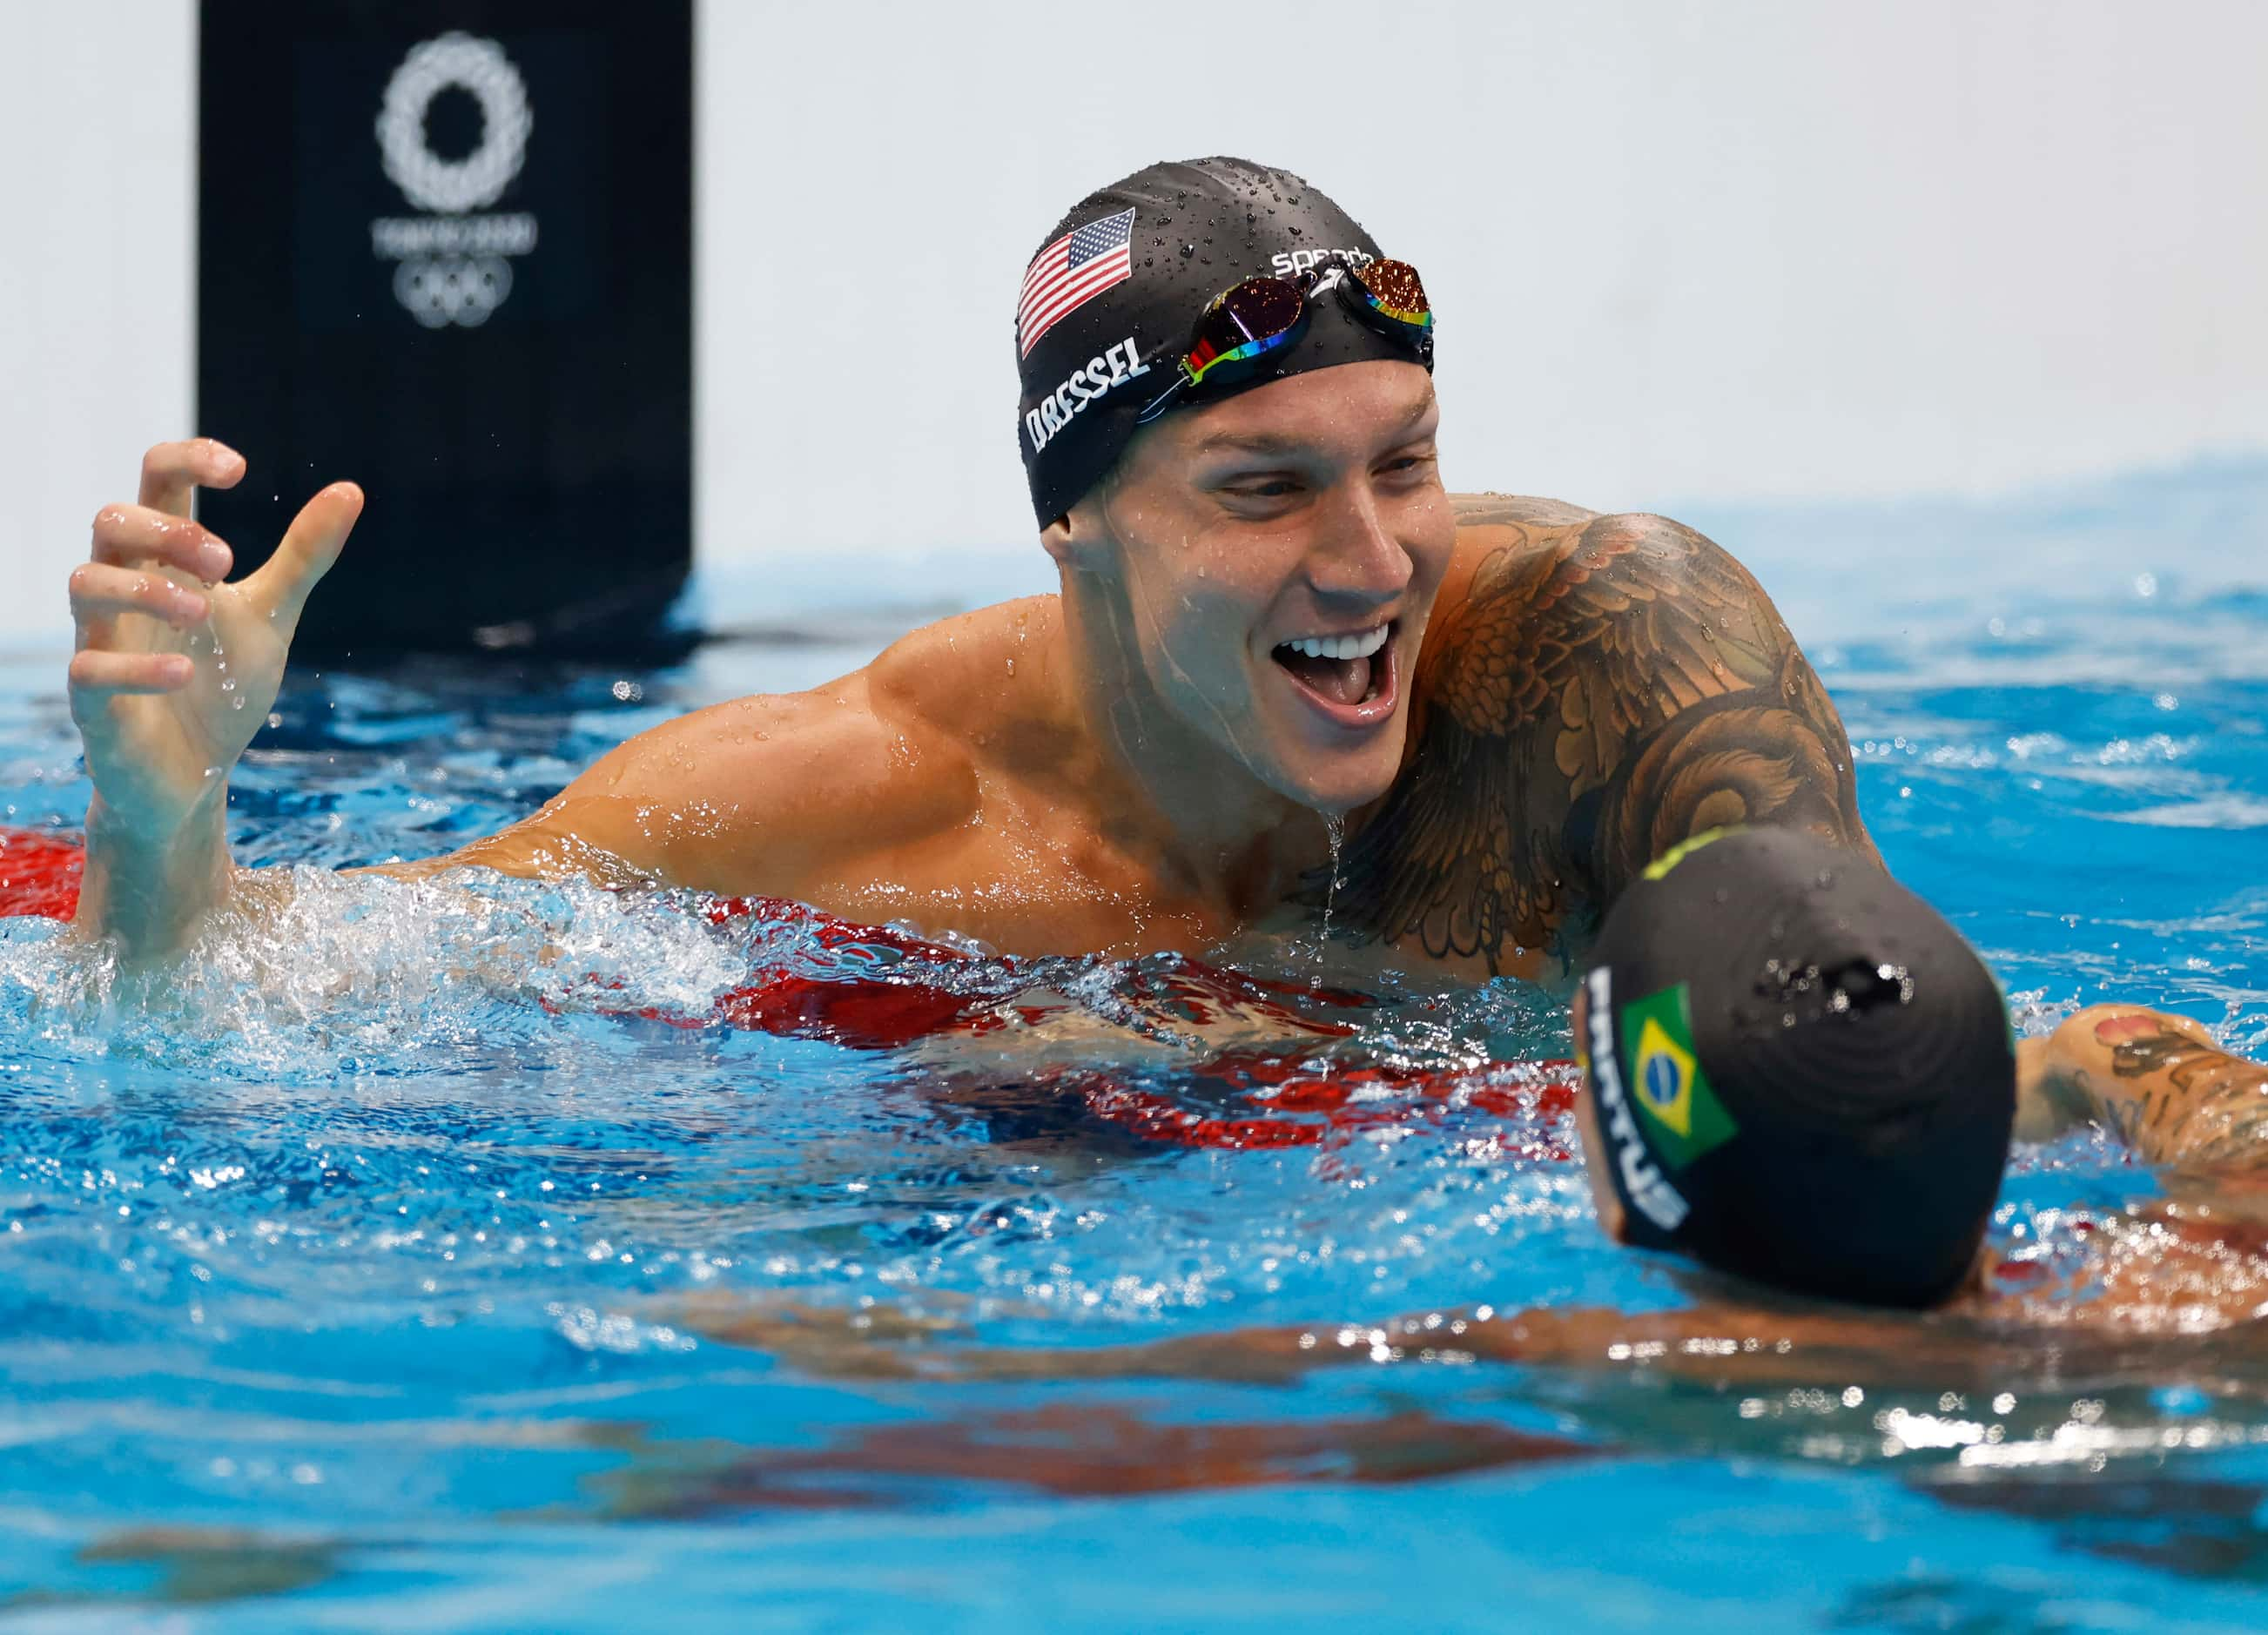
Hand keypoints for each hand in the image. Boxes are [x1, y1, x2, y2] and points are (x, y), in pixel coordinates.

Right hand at [68, 439, 361, 841]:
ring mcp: (102, 642)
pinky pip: (88, 669)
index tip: (238, 469)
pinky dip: (136, 666)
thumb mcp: (272, 615)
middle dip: (166, 532)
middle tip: (226, 563)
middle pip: (111, 522)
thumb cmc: (223, 685)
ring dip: (144, 589)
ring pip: (85, 584)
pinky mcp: (92, 701)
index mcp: (166, 563)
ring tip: (201, 612)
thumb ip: (303, 557)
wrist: (195, 776)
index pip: (156, 483)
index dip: (187, 460)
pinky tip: (184, 673)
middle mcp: (125, 592)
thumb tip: (351, 490)